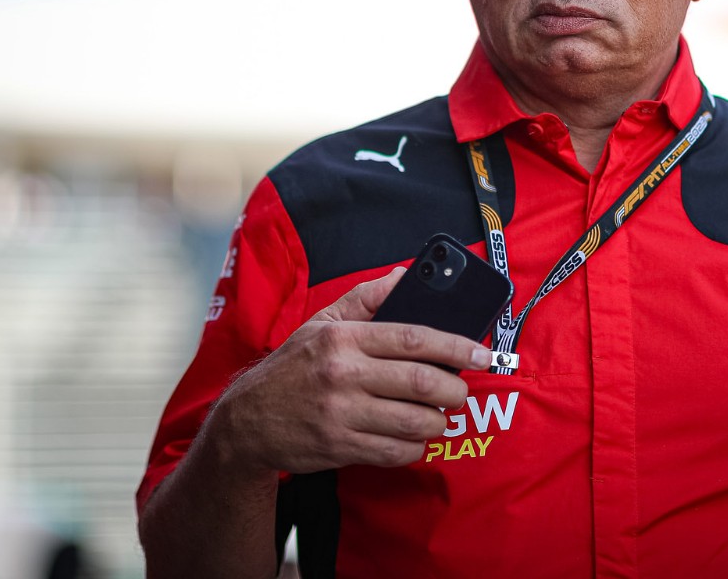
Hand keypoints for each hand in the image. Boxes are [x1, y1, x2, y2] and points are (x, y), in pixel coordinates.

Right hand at [211, 268, 491, 475]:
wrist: (246, 421)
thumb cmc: (291, 368)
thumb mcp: (322, 322)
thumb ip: (366, 298)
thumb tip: (404, 275)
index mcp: (344, 338)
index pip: (412, 338)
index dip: (455, 346)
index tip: (481, 354)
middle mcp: (343, 374)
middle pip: (420, 382)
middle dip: (454, 389)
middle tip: (460, 391)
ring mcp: (341, 414)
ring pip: (413, 421)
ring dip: (438, 422)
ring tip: (439, 415)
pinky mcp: (339, 447)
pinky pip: (394, 452)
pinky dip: (414, 447)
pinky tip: (413, 437)